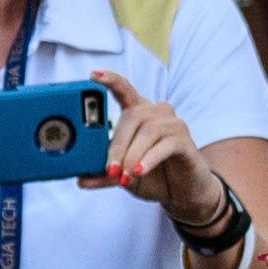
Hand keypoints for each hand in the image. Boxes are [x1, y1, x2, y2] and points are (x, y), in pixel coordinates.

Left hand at [80, 69, 225, 228]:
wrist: (182, 194)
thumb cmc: (153, 176)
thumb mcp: (123, 176)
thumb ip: (104, 175)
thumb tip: (81, 180)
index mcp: (139, 113)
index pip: (124, 89)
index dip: (110, 80)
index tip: (93, 75)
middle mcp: (158, 113)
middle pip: (133, 117)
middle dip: (118, 145)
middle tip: (110, 170)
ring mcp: (174, 125)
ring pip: (148, 131)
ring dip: (133, 155)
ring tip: (125, 177)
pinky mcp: (186, 142)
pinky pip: (166, 145)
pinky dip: (149, 159)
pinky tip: (140, 172)